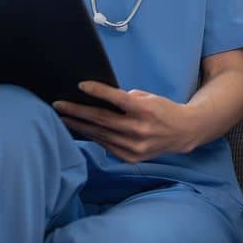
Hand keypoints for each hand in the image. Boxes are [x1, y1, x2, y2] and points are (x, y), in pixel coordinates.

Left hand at [53, 82, 198, 162]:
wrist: (183, 133)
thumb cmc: (162, 109)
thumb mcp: (148, 97)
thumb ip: (126, 99)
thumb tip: (99, 99)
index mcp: (145, 110)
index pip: (117, 99)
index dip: (98, 92)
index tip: (80, 85)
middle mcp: (140, 130)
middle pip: (102, 120)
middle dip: (78, 112)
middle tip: (59, 105)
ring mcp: (135, 147)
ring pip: (101, 135)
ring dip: (80, 126)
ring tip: (64, 118)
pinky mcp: (132, 158)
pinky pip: (107, 146)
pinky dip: (93, 137)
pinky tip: (81, 130)